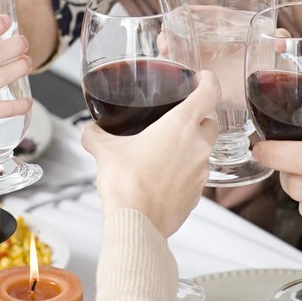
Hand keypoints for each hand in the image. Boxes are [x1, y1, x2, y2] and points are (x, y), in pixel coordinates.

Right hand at [81, 70, 219, 237]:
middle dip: (199, 118)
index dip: (208, 81)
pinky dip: (183, 173)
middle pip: (210, 122)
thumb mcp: (105, 151)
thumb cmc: (126, 183)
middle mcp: (197, 147)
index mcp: (181, 125)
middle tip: (178, 119)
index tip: (202, 79)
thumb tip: (91, 131)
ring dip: (189, 149)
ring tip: (163, 153)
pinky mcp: (197, 195)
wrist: (135, 221)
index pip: (209, 92)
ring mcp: (201, 172)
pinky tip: (162, 178)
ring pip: (203, 151)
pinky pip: (195, 176)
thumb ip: (97, 135)